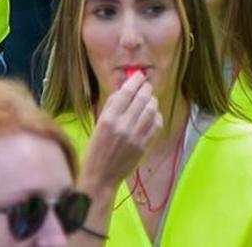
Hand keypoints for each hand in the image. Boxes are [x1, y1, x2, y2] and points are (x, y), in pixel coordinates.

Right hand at [80, 72, 160, 194]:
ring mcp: (135, 136)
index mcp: (108, 119)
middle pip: (142, 99)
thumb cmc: (95, 150)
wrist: (100, 177)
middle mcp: (123, 126)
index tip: (139, 75)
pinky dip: (156, 116)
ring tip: (150, 99)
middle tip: (146, 85)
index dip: (135, 81)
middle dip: (146, 88)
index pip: (126, 93)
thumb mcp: (98, 124)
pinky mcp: (143, 146)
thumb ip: (111, 106)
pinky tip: (152, 115)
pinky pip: (156, 125)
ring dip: (152, 101)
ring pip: (151, 110)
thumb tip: (123, 88)